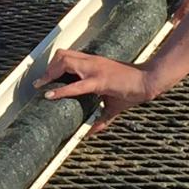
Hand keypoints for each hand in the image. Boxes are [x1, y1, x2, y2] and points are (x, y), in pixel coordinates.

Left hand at [34, 49, 154, 133]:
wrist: (148, 80)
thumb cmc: (131, 88)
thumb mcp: (113, 104)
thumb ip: (101, 118)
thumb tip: (91, 133)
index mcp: (94, 62)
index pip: (69, 55)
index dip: (55, 64)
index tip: (46, 77)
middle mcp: (92, 62)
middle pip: (62, 55)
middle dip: (48, 68)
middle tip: (41, 83)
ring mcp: (95, 69)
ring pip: (65, 62)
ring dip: (51, 74)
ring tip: (42, 86)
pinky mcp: (100, 80)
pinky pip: (76, 85)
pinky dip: (61, 90)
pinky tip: (51, 95)